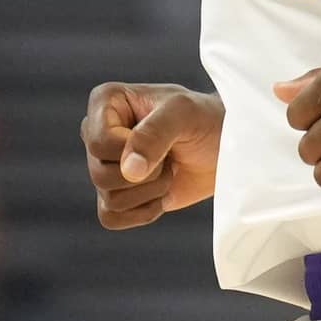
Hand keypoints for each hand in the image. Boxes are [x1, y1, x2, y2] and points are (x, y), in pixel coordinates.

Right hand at [83, 82, 221, 228]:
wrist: (223, 147)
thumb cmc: (205, 119)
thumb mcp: (184, 113)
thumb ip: (154, 134)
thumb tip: (128, 170)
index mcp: (106, 102)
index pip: (98, 143)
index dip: (131, 151)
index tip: (164, 137)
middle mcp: (97, 133)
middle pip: (100, 175)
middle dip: (148, 174)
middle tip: (170, 156)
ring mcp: (104, 165)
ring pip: (110, 201)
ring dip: (151, 191)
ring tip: (169, 169)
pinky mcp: (115, 194)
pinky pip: (112, 218)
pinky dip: (144, 212)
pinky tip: (162, 193)